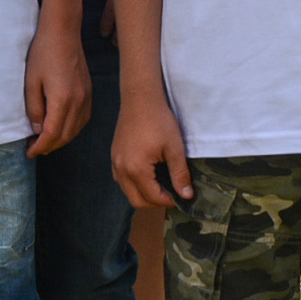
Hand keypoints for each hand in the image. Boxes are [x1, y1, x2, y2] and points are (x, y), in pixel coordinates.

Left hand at [24, 14, 91, 156]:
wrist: (63, 32)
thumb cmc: (43, 53)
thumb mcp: (31, 82)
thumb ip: (34, 109)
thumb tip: (38, 130)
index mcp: (62, 99)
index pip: (52, 134)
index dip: (40, 147)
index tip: (29, 152)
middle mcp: (78, 101)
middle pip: (65, 136)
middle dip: (49, 147)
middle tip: (34, 148)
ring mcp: (86, 97)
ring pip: (76, 130)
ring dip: (61, 139)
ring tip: (45, 141)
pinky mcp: (89, 91)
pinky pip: (83, 119)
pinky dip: (72, 129)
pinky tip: (61, 127)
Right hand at [111, 94, 192, 211]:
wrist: (140, 97)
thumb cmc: (159, 119)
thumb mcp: (174, 147)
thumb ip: (180, 174)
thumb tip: (187, 195)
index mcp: (136, 169)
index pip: (152, 197)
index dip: (168, 201)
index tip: (181, 196)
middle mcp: (121, 169)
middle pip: (136, 200)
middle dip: (155, 202)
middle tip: (171, 194)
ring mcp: (115, 162)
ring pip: (127, 191)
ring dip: (143, 193)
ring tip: (161, 184)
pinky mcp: (114, 155)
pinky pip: (122, 179)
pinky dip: (134, 183)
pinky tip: (148, 174)